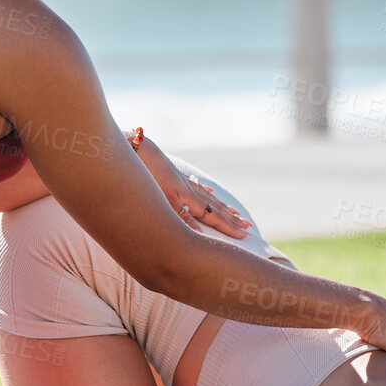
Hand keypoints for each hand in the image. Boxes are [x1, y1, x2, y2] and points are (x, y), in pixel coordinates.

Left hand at [131, 132, 251, 238]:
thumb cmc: (149, 177)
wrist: (138, 149)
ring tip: (235, 213)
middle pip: (215, 208)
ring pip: (208, 198)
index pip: (213, 217)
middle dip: (232, 219)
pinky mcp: (174, 175)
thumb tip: (201, 235)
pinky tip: (210, 192)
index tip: (244, 236)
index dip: (228, 227)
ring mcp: (183, 182)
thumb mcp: (164, 201)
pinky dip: (206, 192)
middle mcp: (190, 191)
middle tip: (248, 227)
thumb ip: (183, 219)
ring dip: (223, 207)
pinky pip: (196, 187)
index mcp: (189, 199)